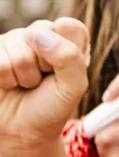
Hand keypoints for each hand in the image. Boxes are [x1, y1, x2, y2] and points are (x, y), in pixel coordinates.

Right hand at [0, 18, 89, 149]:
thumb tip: (36, 34)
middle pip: (38, 35)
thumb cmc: (51, 107)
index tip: (63, 72)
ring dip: (21, 76)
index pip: (69, 26)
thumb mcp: (74, 86)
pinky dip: (4, 79)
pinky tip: (6, 83)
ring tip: (23, 84)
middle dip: (41, 67)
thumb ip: (68, 56)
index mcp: (67, 38)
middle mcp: (39, 34)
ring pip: (16, 52)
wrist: (21, 131)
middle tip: (40, 81)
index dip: (67, 53)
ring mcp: (12, 40)